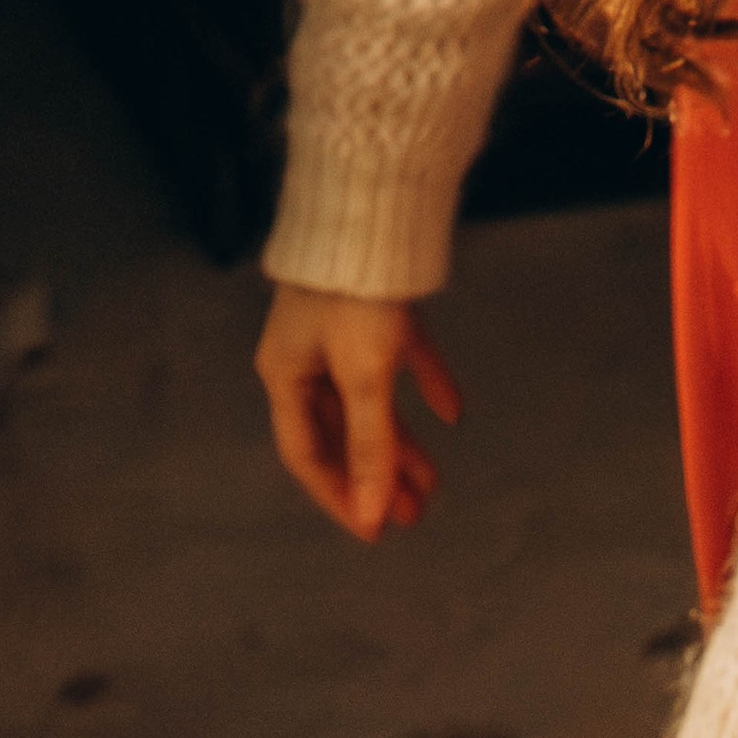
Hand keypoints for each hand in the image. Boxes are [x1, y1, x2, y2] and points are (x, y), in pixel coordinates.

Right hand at [255, 285, 462, 540]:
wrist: (372, 207)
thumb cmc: (354, 291)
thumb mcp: (364, 376)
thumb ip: (370, 446)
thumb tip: (376, 514)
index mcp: (285, 375)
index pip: (307, 456)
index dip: (340, 497)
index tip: (376, 531)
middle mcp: (307, 359)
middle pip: (341, 434)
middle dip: (377, 477)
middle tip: (414, 517)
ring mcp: (341, 335)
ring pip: (371, 405)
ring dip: (402, 444)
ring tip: (434, 483)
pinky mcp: (377, 311)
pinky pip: (401, 362)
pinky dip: (424, 385)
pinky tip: (452, 411)